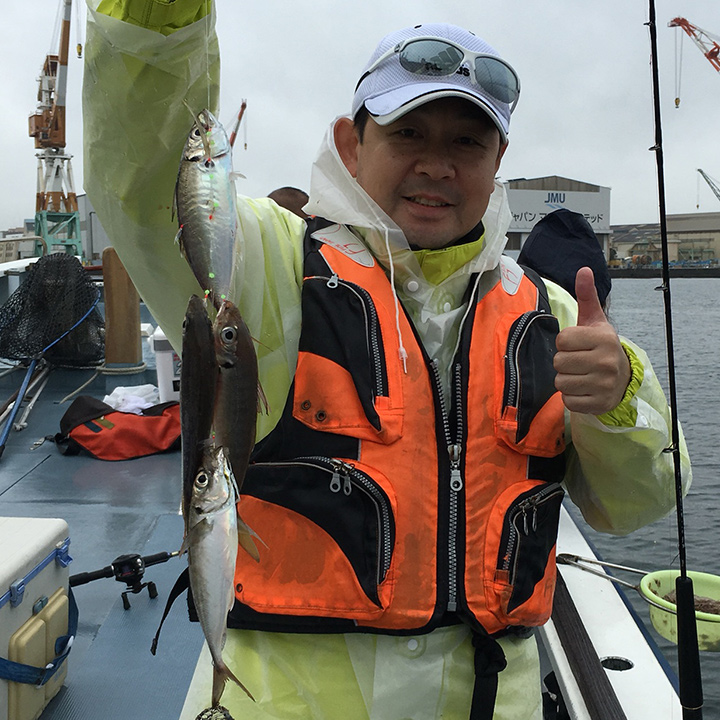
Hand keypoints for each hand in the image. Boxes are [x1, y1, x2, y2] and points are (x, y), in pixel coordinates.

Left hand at [554, 267, 630, 414]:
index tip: (577, 344)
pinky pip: (568, 401)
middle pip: (558, 362)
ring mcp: (604, 384)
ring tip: (581, 375)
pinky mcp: (599, 403)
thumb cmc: (600, 346)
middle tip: (578, 361)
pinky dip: (571, 397)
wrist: (622, 378)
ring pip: (561, 382)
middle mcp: (606, 361)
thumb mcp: (595, 321)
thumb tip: (584, 270)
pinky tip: (584, 389)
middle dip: (563, 362)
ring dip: (566, 380)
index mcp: (604, 338)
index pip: (561, 340)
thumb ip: (587, 296)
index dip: (564, 343)